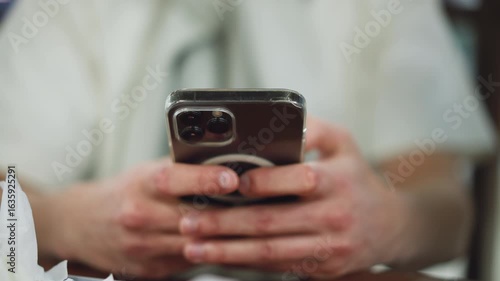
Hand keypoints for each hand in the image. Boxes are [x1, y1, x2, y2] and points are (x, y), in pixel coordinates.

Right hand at [41, 158, 238, 278]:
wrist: (81, 225)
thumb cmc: (121, 193)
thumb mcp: (145, 171)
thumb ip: (180, 167)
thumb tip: (221, 158)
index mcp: (140, 184)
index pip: (173, 179)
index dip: (205, 179)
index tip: (232, 178)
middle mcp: (140, 216)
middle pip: (192, 217)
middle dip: (229, 212)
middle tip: (260, 203)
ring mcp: (145, 246)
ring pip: (197, 243)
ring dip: (227, 235)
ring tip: (252, 223)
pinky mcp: (152, 268)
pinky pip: (192, 261)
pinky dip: (214, 251)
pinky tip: (230, 243)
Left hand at [178, 117, 408, 277]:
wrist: (390, 227)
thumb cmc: (357, 178)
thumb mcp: (344, 144)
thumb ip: (313, 128)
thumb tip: (278, 119)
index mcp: (337, 180)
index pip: (297, 180)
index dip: (261, 183)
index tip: (228, 182)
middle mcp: (334, 216)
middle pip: (271, 222)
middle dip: (224, 224)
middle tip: (189, 221)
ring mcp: (329, 247)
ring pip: (270, 252)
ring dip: (227, 251)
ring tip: (194, 247)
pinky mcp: (323, 268)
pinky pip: (279, 267)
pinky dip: (246, 263)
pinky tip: (221, 258)